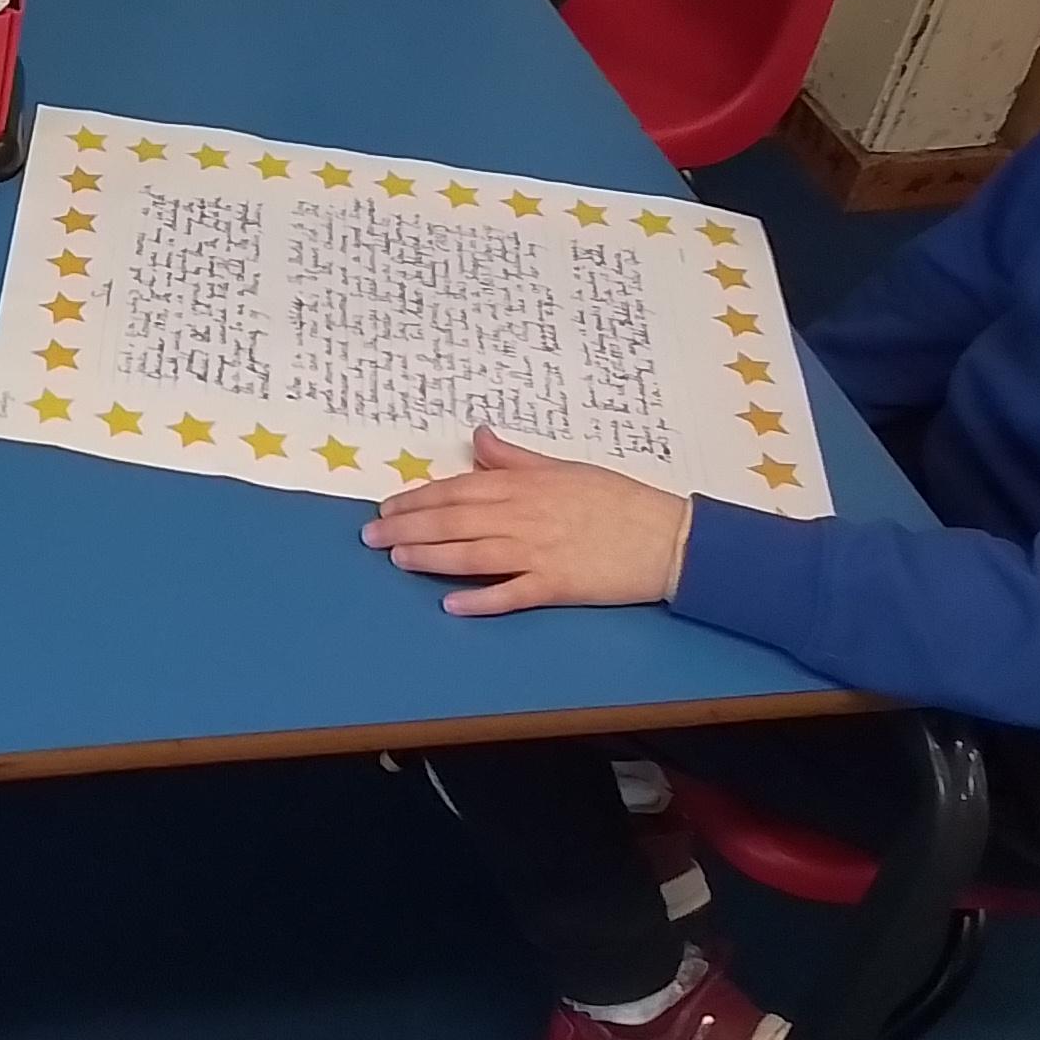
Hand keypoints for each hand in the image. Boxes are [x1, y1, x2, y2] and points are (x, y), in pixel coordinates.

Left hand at [362, 426, 691, 616]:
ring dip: (431, 558)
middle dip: (408, 527)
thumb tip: (479, 435)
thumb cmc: (618, 500)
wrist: (668, 538)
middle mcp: (525, 515)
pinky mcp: (557, 585)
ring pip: (473, 554)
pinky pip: (512, 594)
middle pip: (455, 521)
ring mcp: (540, 552)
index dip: (417, 499)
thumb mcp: (565, 468)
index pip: (458, 490)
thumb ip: (517, 458)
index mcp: (525, 484)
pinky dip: (481, 599)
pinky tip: (451, 604)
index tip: (387, 507)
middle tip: (371, 536)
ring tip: (397, 560)